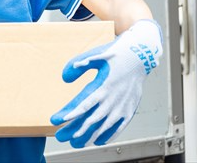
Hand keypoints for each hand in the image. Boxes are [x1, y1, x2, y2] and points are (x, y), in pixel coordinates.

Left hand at [51, 19, 162, 147]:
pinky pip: (119, 127)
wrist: (140, 55)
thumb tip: (64, 78)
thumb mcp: (93, 55)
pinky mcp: (130, 109)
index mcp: (103, 86)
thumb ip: (77, 66)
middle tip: (60, 136)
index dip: (69, 113)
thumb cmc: (114, 54)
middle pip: (91, 119)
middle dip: (75, 129)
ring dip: (89, 135)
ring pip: (104, 126)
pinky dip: (109, 135)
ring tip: (76, 143)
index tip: (57, 120)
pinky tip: (98, 141)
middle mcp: (113, 99)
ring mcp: (123, 106)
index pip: (83, 104)